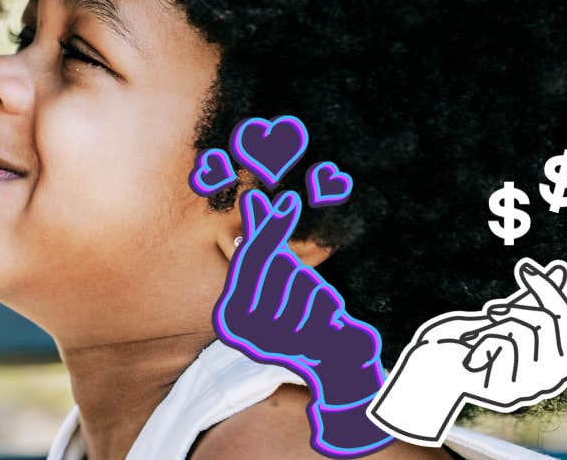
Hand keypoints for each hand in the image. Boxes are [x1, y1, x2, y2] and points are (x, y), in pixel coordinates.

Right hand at [214, 189, 391, 456]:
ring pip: (301, 283)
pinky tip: (328, 321)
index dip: (269, 228)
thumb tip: (254, 196)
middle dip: (296, 270)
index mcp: (230, 316)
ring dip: (315, 291)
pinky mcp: (304, 350)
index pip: (249, 259)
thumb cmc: (303, 317)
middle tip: (306, 289)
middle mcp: (243, 333)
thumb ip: (264, 240)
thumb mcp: (280, 278)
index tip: (288, 200)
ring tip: (316, 313)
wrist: (336, 369)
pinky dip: (328, 304)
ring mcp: (273, 343)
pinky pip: (320, 301)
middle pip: (277, 269)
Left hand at [368, 258, 566, 445]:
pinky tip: (471, 359)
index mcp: (559, 359)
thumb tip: (560, 268)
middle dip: (514, 308)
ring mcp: (533, 387)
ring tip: (477, 342)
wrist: (430, 371)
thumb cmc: (463, 343)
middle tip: (490, 310)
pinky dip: (482, 342)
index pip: (565, 316)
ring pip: (524, 330)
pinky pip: (503, 343)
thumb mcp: (499, 316)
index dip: (547, 288)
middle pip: (548, 320)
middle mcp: (553, 378)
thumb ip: (530, 299)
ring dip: (492, 328)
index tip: (524, 267)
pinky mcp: (510, 391)